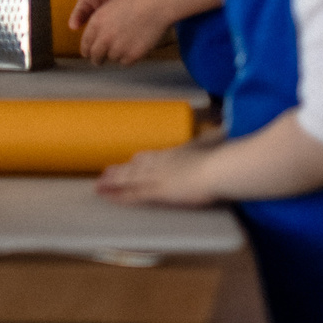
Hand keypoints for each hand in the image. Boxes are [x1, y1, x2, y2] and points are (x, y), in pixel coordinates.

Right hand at [61, 0, 152, 22]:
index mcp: (91, 1)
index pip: (81, 14)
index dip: (77, 19)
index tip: (73, 25)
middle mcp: (106, 9)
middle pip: (101, 20)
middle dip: (101, 16)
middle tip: (102, 5)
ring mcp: (122, 8)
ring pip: (118, 8)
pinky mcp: (138, 2)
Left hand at [77, 0, 180, 65]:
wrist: (156, 3)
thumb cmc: (137, 0)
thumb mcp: (111, 7)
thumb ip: (101, 24)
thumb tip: (97, 39)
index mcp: (96, 22)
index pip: (86, 44)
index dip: (87, 51)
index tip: (90, 54)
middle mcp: (104, 36)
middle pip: (95, 57)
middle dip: (98, 59)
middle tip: (102, 60)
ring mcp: (118, 47)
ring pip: (112, 60)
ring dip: (117, 55)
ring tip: (128, 43)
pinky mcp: (132, 55)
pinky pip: (126, 63)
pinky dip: (130, 58)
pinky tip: (136, 45)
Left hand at [96, 142, 219, 206]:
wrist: (217, 169)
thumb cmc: (219, 157)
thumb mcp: (215, 143)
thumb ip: (216, 136)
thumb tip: (224, 126)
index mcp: (173, 153)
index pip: (151, 157)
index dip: (139, 161)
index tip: (132, 161)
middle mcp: (161, 163)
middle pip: (135, 167)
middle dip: (120, 171)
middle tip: (105, 173)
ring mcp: (157, 177)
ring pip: (128, 179)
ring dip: (112, 183)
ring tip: (98, 185)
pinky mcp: (158, 191)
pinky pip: (133, 194)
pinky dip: (118, 195)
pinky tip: (107, 196)